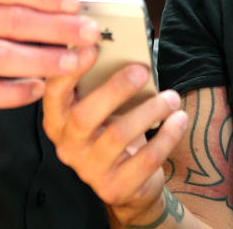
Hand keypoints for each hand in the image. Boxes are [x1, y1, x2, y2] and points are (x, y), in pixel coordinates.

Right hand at [42, 60, 188, 225]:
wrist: (128, 182)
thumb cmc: (113, 129)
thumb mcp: (102, 108)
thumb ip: (102, 83)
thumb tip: (126, 53)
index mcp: (58, 120)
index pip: (53, 94)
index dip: (70, 71)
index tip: (93, 46)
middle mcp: (67, 146)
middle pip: (84, 116)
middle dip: (115, 89)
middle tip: (142, 70)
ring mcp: (89, 170)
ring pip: (118, 136)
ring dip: (150, 111)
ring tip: (171, 97)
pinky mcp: (115, 187)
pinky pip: (145, 159)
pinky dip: (167, 136)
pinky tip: (179, 119)